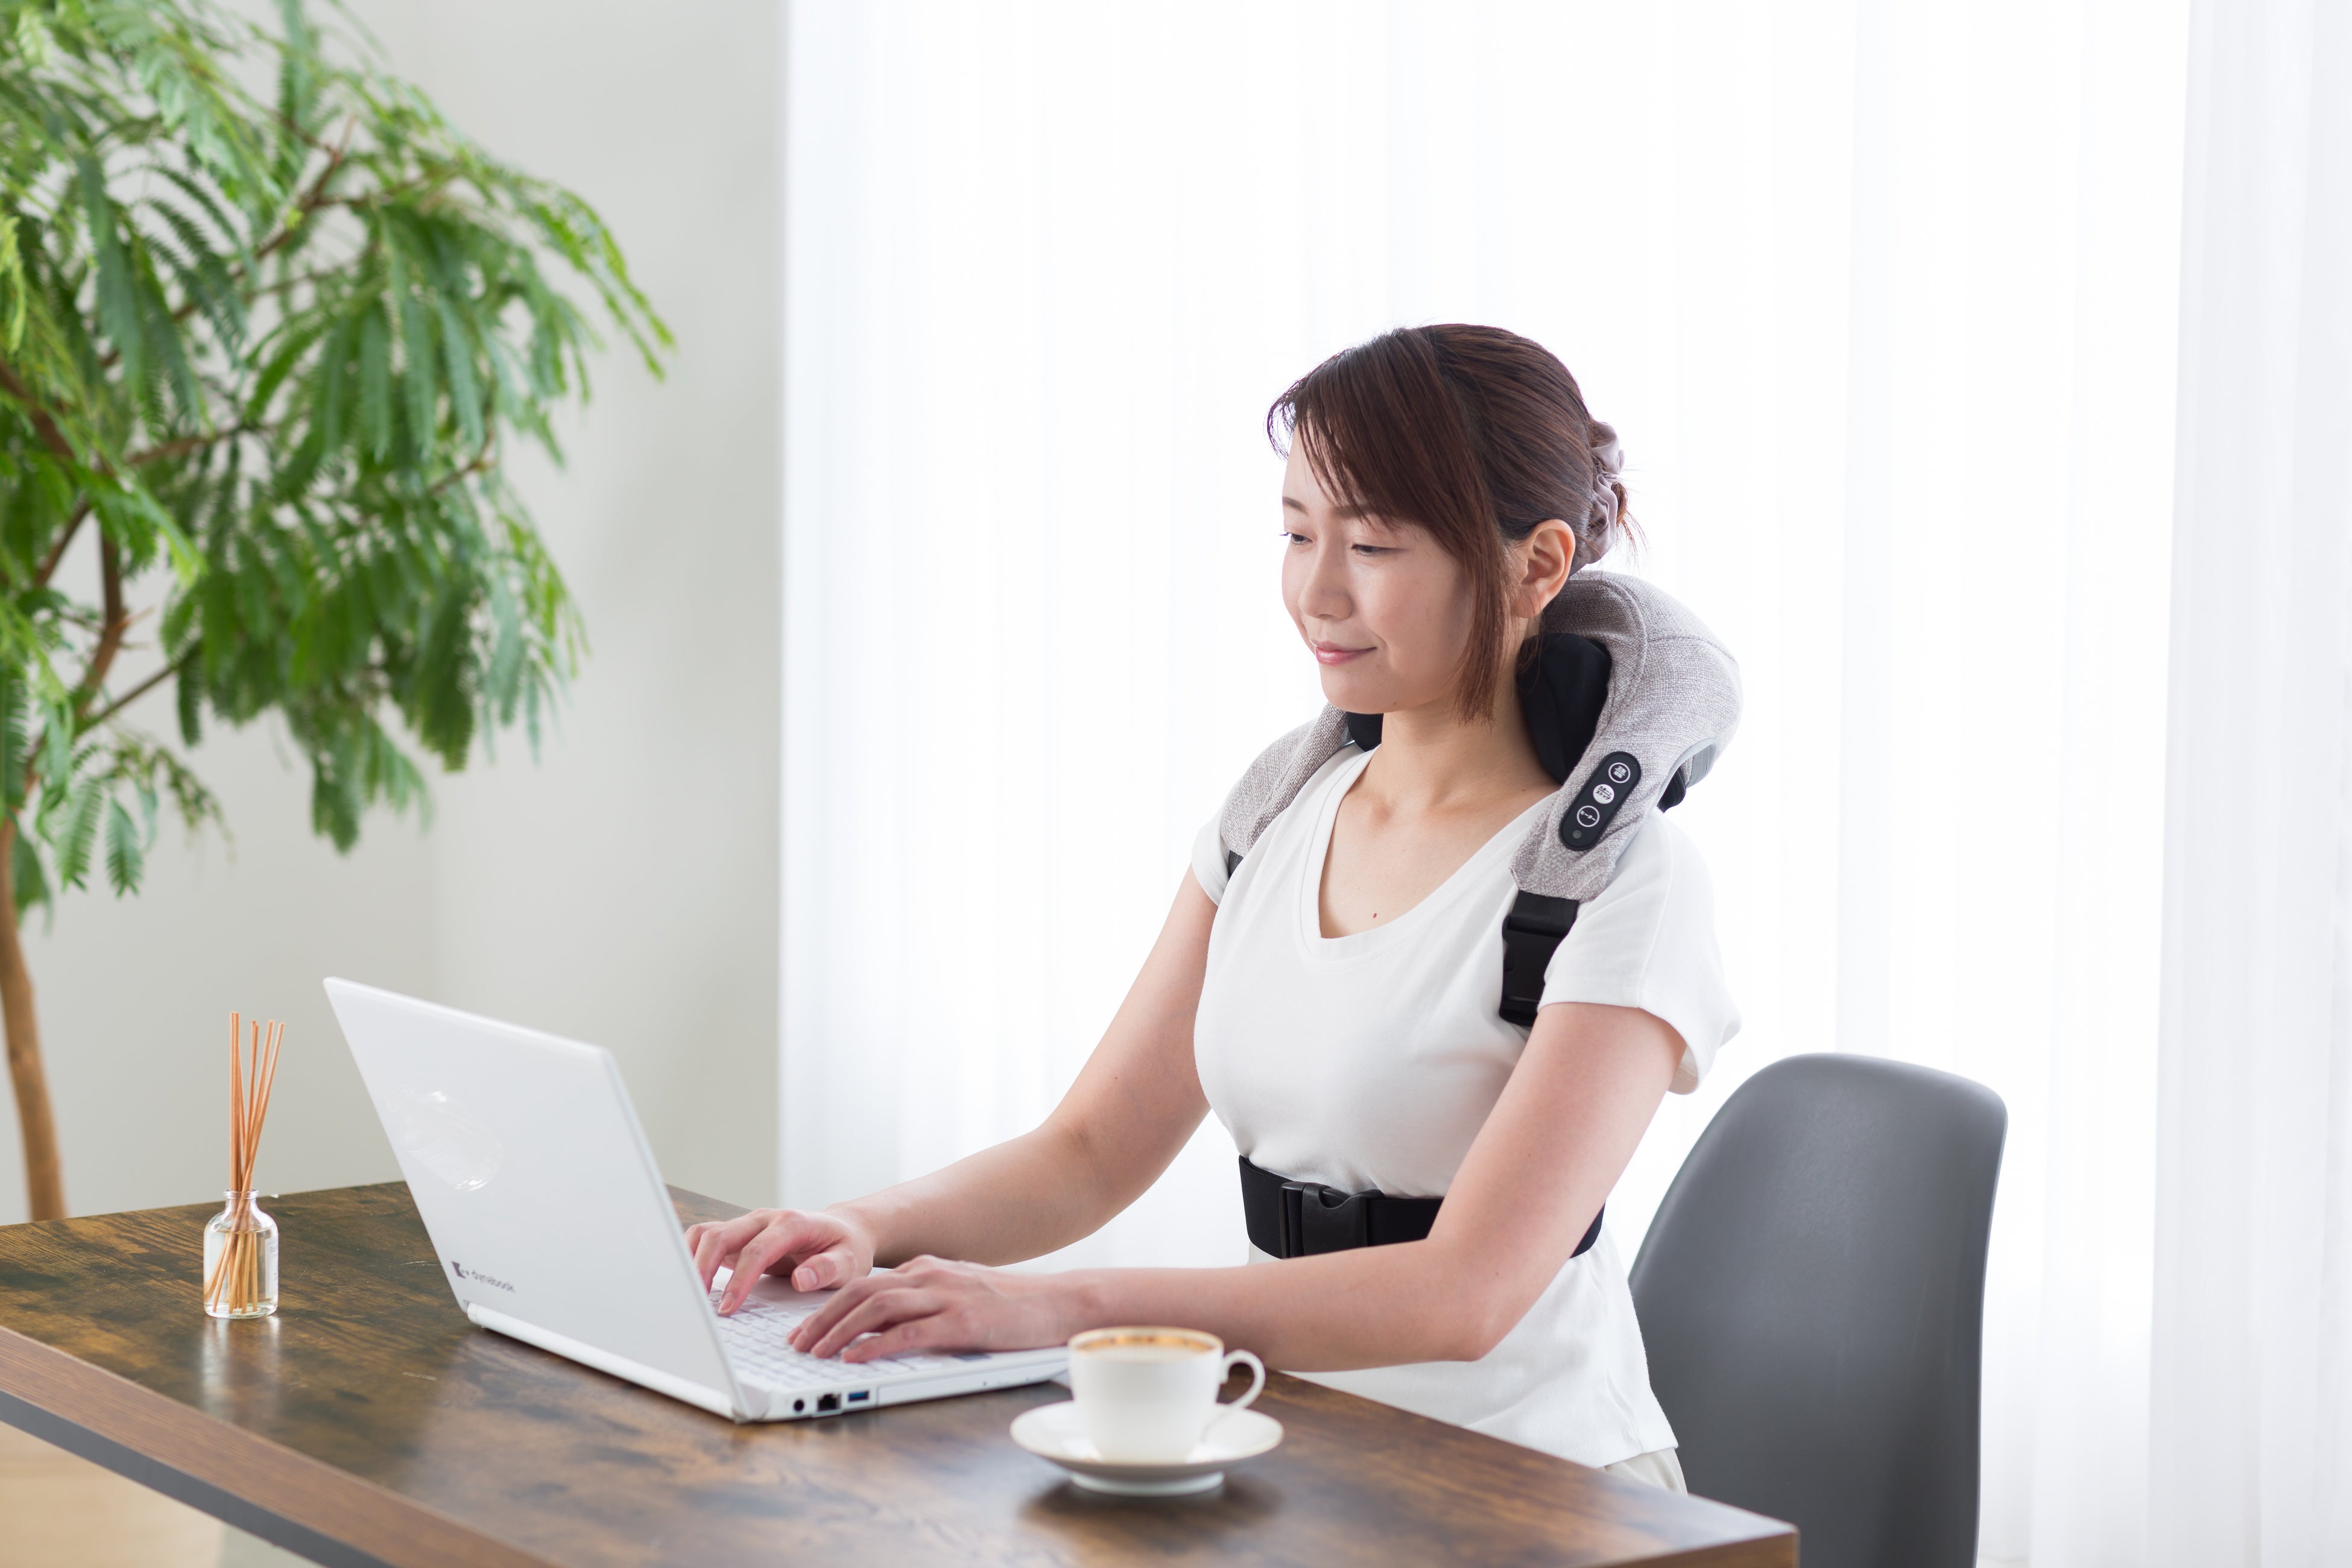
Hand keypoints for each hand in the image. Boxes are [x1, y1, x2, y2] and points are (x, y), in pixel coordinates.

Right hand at [685, 1207, 875, 1314]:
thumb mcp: (849, 1262)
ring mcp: (749, 1225)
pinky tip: (692, 1281)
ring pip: (707, 1233)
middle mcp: (765, 1219)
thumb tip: (802, 1279)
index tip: (728, 1308)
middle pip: (721, 1235)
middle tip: (696, 1305)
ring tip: (688, 1294)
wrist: (844, 1231)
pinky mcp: (739, 1235)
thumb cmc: (846, 1248)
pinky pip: (706, 1238)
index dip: (739, 1280)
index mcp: (791, 1224)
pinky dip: (693, 1255)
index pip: (756, 1251)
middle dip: (703, 1268)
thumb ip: (828, 1269)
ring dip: (692, 1261)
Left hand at [787, 1256, 1078, 1361]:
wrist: (1060, 1302)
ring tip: (814, 1352)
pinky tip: (855, 1358)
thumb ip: (924, 1302)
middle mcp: (930, 1275)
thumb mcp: (959, 1293)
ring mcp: (946, 1296)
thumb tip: (884, 1326)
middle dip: (820, 1318)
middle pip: (860, 1291)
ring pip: (877, 1307)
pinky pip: (909, 1332)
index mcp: (925, 1268)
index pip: (864, 1283)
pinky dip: (876, 1345)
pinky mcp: (962, 1322)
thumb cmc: (1012, 1305)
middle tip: (795, 1343)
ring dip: (838, 1331)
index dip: (827, 1305)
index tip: (803, 1328)